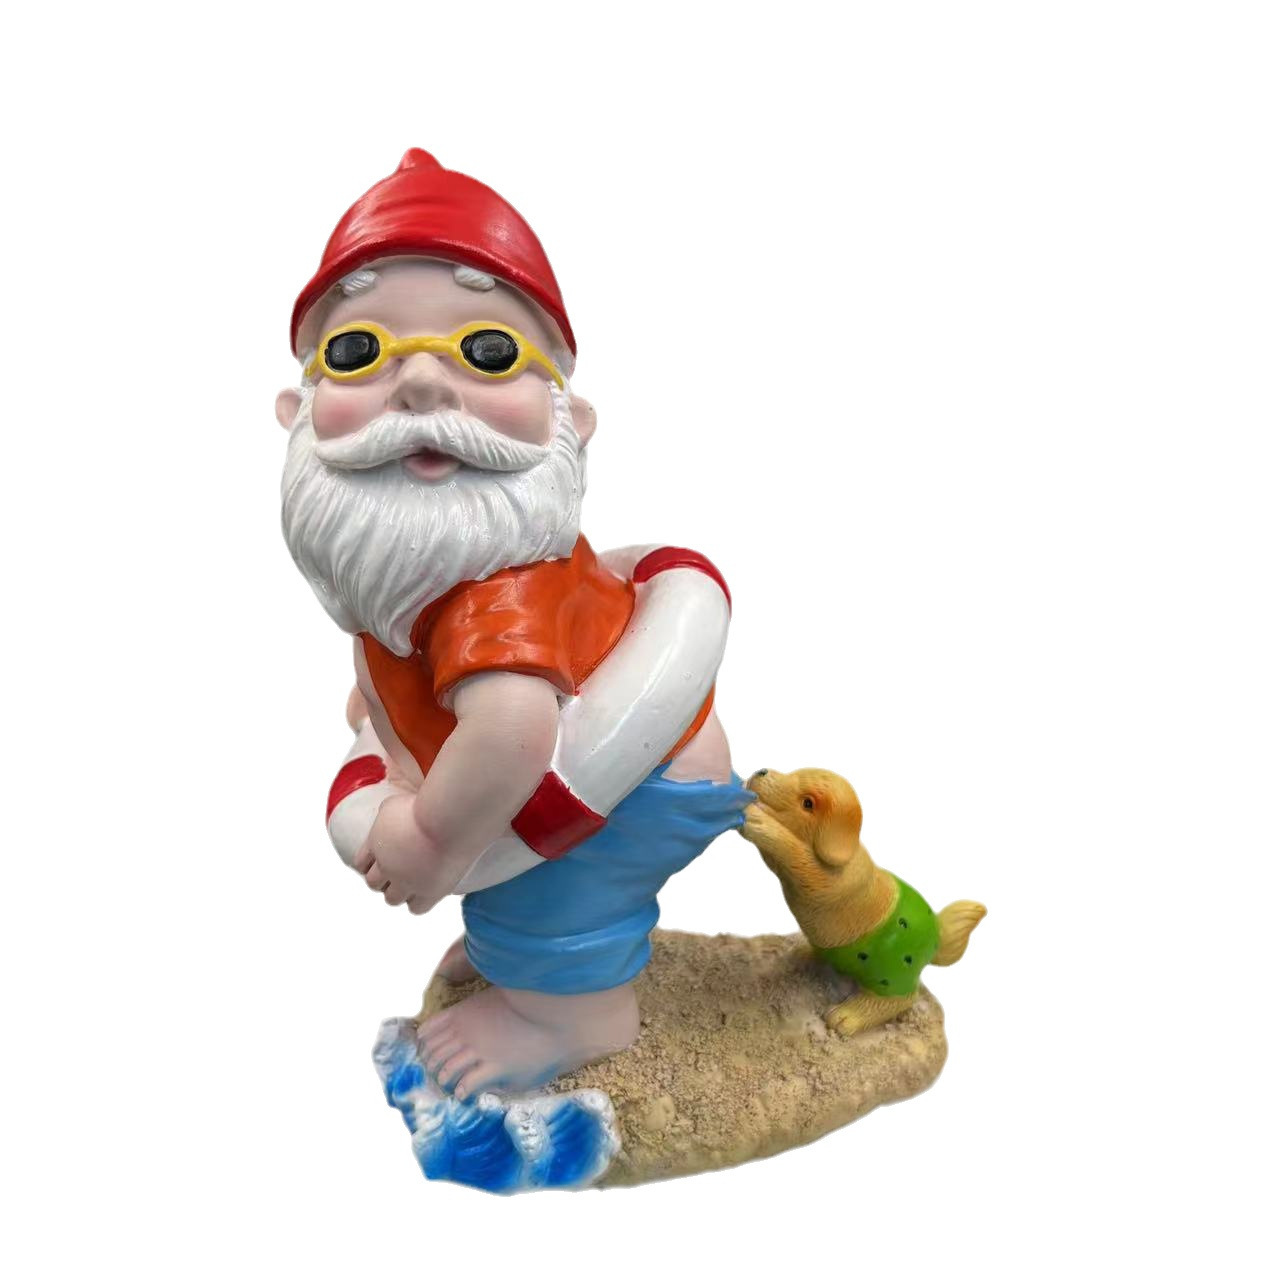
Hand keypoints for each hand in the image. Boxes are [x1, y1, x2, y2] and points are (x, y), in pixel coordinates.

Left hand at [354, 794, 441, 912]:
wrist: (450, 819)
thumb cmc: (427, 806)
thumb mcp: (397, 804)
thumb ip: (387, 816)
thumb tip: (387, 818)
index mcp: (376, 843)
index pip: (361, 863)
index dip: (370, 863)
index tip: (380, 861)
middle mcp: (386, 866)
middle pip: (373, 883)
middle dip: (383, 877)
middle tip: (397, 870)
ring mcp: (406, 881)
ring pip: (392, 898)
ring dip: (399, 891)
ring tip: (412, 882)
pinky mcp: (428, 892)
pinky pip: (416, 908)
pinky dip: (418, 901)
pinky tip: (426, 890)